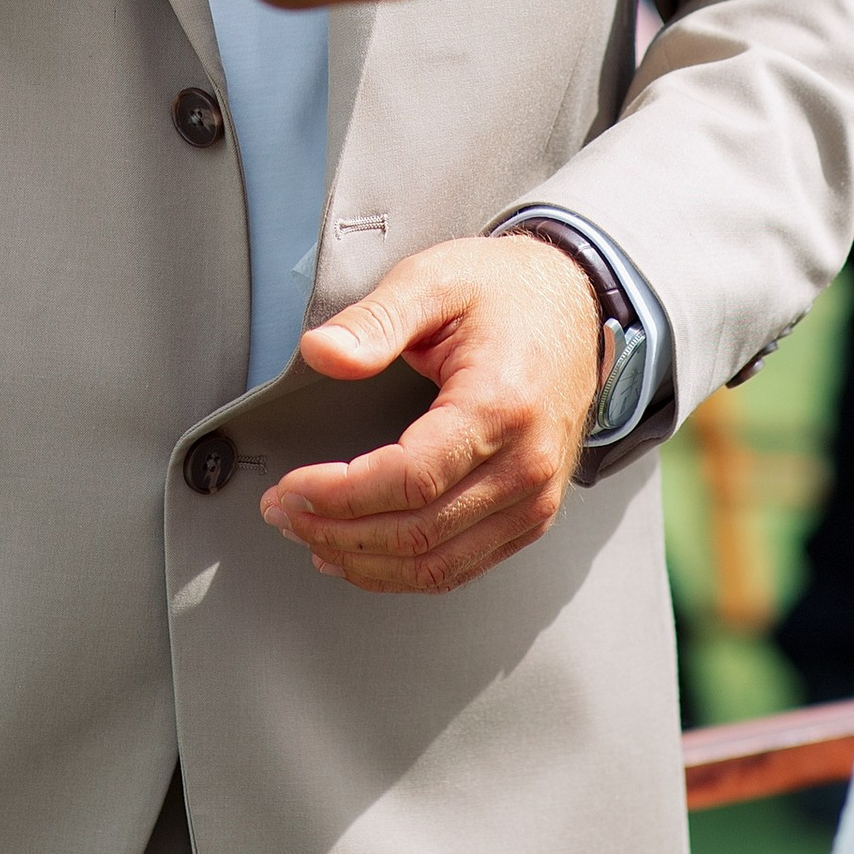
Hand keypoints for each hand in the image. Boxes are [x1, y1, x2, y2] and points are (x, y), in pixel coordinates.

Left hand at [258, 235, 603, 595]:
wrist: (571, 302)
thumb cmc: (506, 292)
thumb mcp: (433, 281)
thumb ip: (375, 320)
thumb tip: (322, 352)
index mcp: (500, 404)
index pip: (409, 479)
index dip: (339, 494)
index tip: (289, 488)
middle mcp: (526, 462)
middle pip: (418, 532)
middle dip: (336, 531)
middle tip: (282, 512)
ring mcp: (535, 495)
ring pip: (439, 565)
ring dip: (365, 563)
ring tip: (310, 536)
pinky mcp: (532, 513)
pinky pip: (464, 566)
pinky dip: (405, 572)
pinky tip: (363, 556)